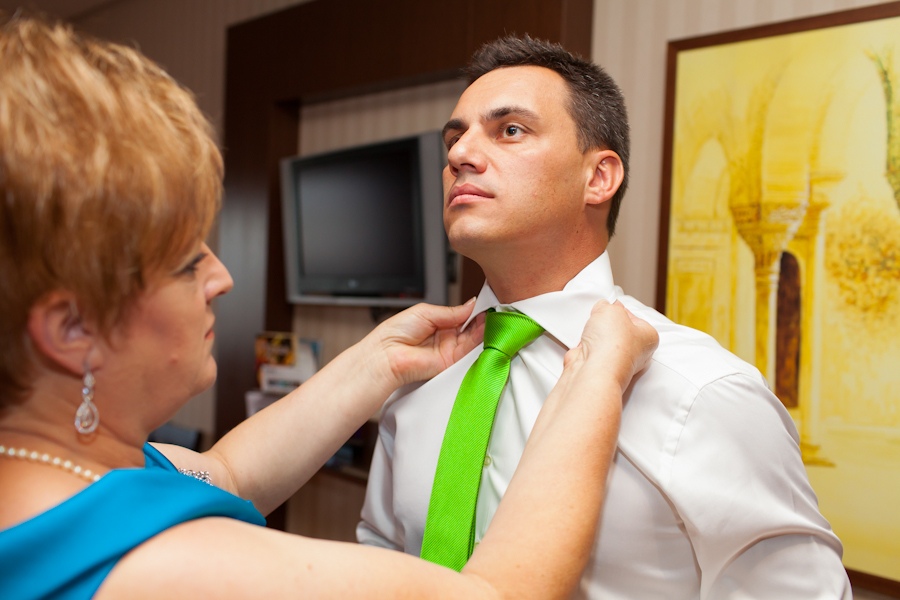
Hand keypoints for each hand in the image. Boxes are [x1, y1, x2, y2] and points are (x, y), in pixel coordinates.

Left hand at [365, 298, 485, 392]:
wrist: (386, 356)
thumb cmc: (395, 333)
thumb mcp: (426, 312)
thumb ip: (451, 311)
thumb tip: (471, 304)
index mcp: (437, 322)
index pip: (462, 315)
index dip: (474, 309)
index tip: (486, 302)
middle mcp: (444, 336)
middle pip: (470, 327)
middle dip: (481, 318)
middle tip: (492, 310)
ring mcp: (448, 350)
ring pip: (472, 338)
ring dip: (483, 328)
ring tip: (492, 317)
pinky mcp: (450, 362)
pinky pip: (468, 351)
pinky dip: (479, 340)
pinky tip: (486, 329)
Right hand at [564, 300, 658, 392]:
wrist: (594, 370)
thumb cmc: (612, 345)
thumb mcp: (612, 309)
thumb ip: (607, 305)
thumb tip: (603, 308)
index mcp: (648, 337)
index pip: (635, 318)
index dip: (620, 310)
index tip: (611, 306)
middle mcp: (636, 353)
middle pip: (618, 330)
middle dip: (606, 323)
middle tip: (599, 318)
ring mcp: (617, 362)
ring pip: (603, 341)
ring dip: (594, 335)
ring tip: (591, 332)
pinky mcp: (599, 368)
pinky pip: (591, 351)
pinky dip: (584, 346)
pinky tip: (583, 343)